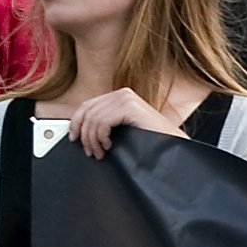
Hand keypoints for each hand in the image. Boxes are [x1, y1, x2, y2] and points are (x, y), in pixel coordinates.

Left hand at [67, 88, 182, 157]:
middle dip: (84, 135)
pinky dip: (101, 137)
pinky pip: (102, 122)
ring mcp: (126, 98)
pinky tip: (109, 145)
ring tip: (100, 152)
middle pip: (87, 112)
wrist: (172, 147)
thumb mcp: (122, 129)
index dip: (76, 122)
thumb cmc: (151, 141)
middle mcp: (122, 94)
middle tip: (90, 150)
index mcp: (120, 97)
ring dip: (92, 140)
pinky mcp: (129, 106)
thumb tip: (80, 129)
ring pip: (92, 119)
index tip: (74, 137)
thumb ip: (105, 123)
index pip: (87, 105)